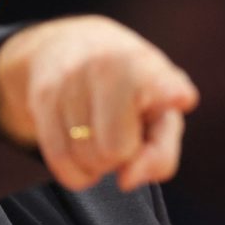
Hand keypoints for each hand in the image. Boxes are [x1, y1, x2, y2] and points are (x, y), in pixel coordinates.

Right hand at [0, 16, 197, 191]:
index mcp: (148, 66)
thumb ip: (159, 154)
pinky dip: (75, 170)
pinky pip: (60, 161)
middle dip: (120, 155)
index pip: (161, 84)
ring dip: (96, 161)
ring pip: (85, 159)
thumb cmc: (132, 90)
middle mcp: (108, 64)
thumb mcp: (162, 115)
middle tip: (122, 131)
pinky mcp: (42, 94)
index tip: (182, 97)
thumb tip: (126, 180)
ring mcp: (71, 77)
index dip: (170, 93)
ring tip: (99, 132)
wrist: (71, 45)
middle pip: (115, 151)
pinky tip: (82, 148)